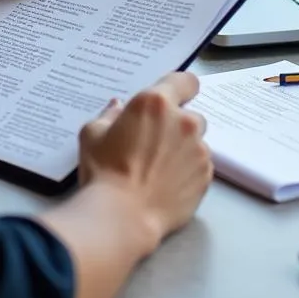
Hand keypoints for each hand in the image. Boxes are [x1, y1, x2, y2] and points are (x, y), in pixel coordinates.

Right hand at [78, 71, 212, 248]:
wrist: (122, 217)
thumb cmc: (103, 170)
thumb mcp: (92, 134)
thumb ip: (109, 115)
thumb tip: (119, 108)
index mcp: (156, 102)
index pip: (185, 80)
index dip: (180, 88)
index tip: (171, 100)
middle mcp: (184, 121)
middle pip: (191, 114)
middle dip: (178, 125)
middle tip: (157, 143)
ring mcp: (199, 150)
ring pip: (197, 142)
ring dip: (184, 148)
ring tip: (161, 169)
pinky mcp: (206, 176)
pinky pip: (200, 166)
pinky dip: (189, 171)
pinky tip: (169, 185)